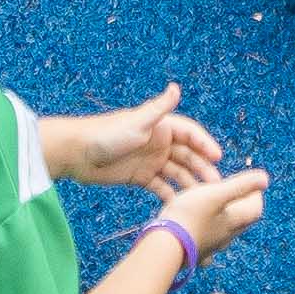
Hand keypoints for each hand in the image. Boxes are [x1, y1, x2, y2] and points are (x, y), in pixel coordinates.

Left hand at [50, 83, 227, 192]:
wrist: (77, 153)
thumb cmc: (106, 134)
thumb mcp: (136, 122)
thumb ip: (158, 108)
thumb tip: (176, 87)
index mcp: (161, 126)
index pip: (190, 134)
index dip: (205, 144)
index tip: (218, 157)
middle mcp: (159, 142)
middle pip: (188, 155)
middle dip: (202, 168)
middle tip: (216, 185)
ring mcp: (150, 160)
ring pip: (177, 172)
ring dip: (190, 183)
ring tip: (201, 199)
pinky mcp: (140, 176)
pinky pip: (160, 186)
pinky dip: (170, 195)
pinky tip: (180, 206)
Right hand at [155, 159, 271, 265]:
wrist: (165, 246)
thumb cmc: (191, 216)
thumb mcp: (215, 194)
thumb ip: (241, 185)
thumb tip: (265, 179)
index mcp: (235, 222)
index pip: (255, 209)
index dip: (255, 194)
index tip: (249, 183)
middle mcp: (226, 237)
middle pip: (240, 220)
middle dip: (239, 204)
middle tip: (232, 190)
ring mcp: (210, 247)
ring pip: (223, 230)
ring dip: (222, 217)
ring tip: (213, 205)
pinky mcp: (195, 252)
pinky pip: (205, 239)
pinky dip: (205, 230)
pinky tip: (195, 226)